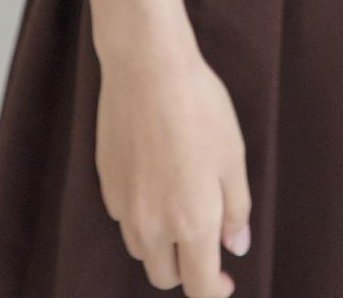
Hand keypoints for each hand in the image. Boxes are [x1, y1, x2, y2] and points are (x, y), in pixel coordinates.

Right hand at [96, 38, 252, 293]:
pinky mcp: (106, 183)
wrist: (147, 66)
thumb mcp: (233, 157)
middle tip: (204, 239)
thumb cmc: (199, 108)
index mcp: (191, 224)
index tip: (226, 279)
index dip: (215, 291)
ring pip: (141, 249)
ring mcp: (124, 206)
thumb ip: (236, 210)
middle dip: (186, 269)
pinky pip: (124, 218)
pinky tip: (155, 180)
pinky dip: (141, 215)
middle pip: (164, 276)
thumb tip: (236, 247)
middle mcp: (153, 225)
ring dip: (161, 244)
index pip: (200, 287)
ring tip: (179, 205)